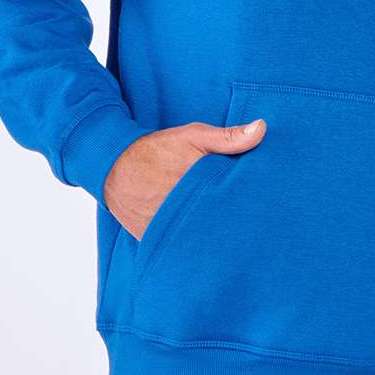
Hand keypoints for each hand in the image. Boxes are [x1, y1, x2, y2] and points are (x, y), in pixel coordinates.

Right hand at [102, 117, 265, 239]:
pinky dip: (188, 242)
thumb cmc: (157, 149)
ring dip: (209, 235)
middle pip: (216, 224)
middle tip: (250, 226)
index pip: (230, 204)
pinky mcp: (152, 238)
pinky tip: (201, 242)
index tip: (261, 207)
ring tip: (227, 236)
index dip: (246, 206)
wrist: (113, 165)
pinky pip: (176, 245)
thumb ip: (229, 137)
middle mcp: (178, 211)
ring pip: (197, 238)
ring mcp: (163, 227)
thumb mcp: (194, 136)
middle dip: (230, 224)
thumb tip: (262, 128)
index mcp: (195, 187)